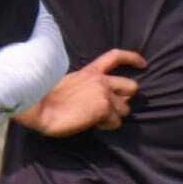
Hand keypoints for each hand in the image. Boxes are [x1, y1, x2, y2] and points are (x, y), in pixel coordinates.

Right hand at [16, 48, 145, 136]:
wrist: (39, 106)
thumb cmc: (46, 98)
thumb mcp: (69, 83)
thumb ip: (86, 85)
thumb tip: (94, 98)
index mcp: (90, 71)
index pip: (116, 56)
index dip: (133, 58)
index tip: (143, 64)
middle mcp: (101, 80)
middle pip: (132, 87)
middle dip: (126, 98)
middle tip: (114, 106)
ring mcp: (104, 94)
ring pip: (125, 109)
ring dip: (114, 116)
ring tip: (97, 120)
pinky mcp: (103, 109)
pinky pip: (115, 123)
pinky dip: (106, 127)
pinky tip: (92, 125)